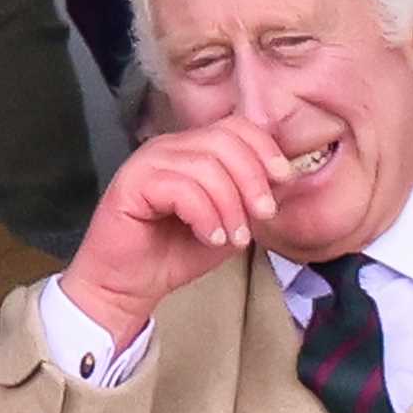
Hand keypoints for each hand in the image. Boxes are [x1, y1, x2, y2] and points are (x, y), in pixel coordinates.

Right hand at [60, 118, 293, 348]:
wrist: (129, 284)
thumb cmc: (175, 253)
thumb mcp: (227, 224)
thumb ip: (249, 201)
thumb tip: (282, 183)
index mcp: (192, 149)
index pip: (235, 127)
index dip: (264, 148)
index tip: (283, 180)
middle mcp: (170, 147)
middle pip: (224, 140)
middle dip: (253, 179)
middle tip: (263, 215)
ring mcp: (148, 162)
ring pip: (205, 165)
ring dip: (229, 205)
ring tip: (232, 238)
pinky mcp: (131, 183)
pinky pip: (181, 188)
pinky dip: (204, 215)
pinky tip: (209, 237)